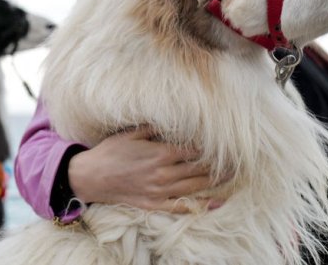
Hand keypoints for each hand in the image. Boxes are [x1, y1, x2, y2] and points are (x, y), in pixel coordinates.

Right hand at [68, 126, 224, 213]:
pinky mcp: (154, 204)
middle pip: (199, 169)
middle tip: (236, 161)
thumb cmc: (110, 152)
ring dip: (215, 182)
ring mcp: (159, 191)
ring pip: (194, 187)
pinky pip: (181, 207)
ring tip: (231, 176)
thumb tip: (175, 121)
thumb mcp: (132, 133)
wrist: (90, 177)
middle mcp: (163, 173)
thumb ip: (155, 128)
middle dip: (218, 165)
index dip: (210, 148)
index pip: (193, 150)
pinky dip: (200, 206)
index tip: (224, 144)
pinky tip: (215, 203)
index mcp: (160, 154)